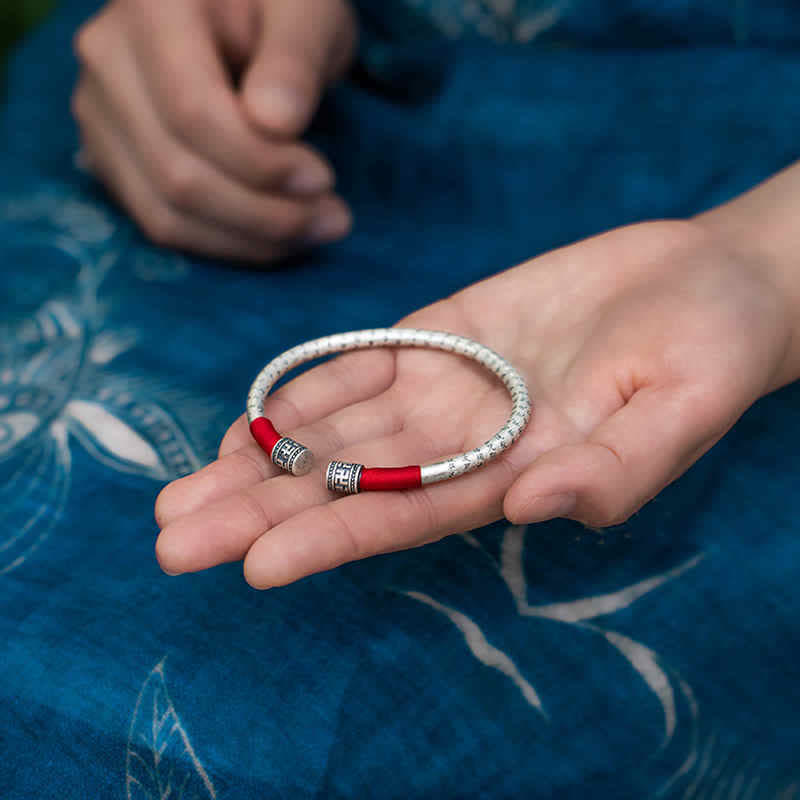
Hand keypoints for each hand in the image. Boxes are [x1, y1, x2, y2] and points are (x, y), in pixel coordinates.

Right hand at [71, 0, 355, 260]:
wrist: (238, 9)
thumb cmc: (280, 3)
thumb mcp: (306, 11)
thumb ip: (293, 59)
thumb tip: (275, 125)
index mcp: (150, 9)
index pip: (194, 115)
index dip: (261, 165)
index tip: (324, 180)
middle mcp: (106, 62)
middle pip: (177, 176)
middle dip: (265, 215)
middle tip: (333, 220)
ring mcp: (100, 115)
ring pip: (166, 214)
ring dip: (249, 240)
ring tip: (316, 230)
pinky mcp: (112, 158)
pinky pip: (162, 224)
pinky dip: (225, 244)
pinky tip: (277, 238)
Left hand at [154, 219, 791, 585]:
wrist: (704, 281)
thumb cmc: (710, 348)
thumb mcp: (682, 408)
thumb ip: (615, 469)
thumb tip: (533, 510)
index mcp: (516, 473)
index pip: (407, 515)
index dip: (331, 539)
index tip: (254, 566)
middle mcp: (467, 439)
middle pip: (348, 482)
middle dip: (261, 510)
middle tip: (173, 540)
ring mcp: (446, 384)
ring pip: (336, 429)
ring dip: (258, 458)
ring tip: (180, 490)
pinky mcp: (441, 332)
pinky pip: (357, 366)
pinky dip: (301, 393)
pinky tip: (244, 423)